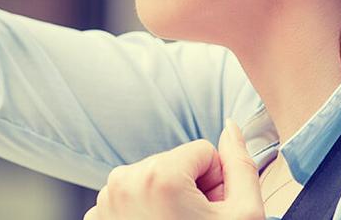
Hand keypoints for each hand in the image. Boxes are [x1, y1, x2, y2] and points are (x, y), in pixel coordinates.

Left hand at [83, 118, 265, 219]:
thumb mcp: (242, 215)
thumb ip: (241, 165)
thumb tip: (232, 129)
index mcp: (157, 174)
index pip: (202, 152)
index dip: (217, 182)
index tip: (213, 212)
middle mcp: (123, 181)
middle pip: (175, 165)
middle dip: (190, 191)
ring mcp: (105, 202)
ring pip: (152, 180)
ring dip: (168, 201)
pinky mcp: (98, 219)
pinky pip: (131, 199)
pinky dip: (145, 214)